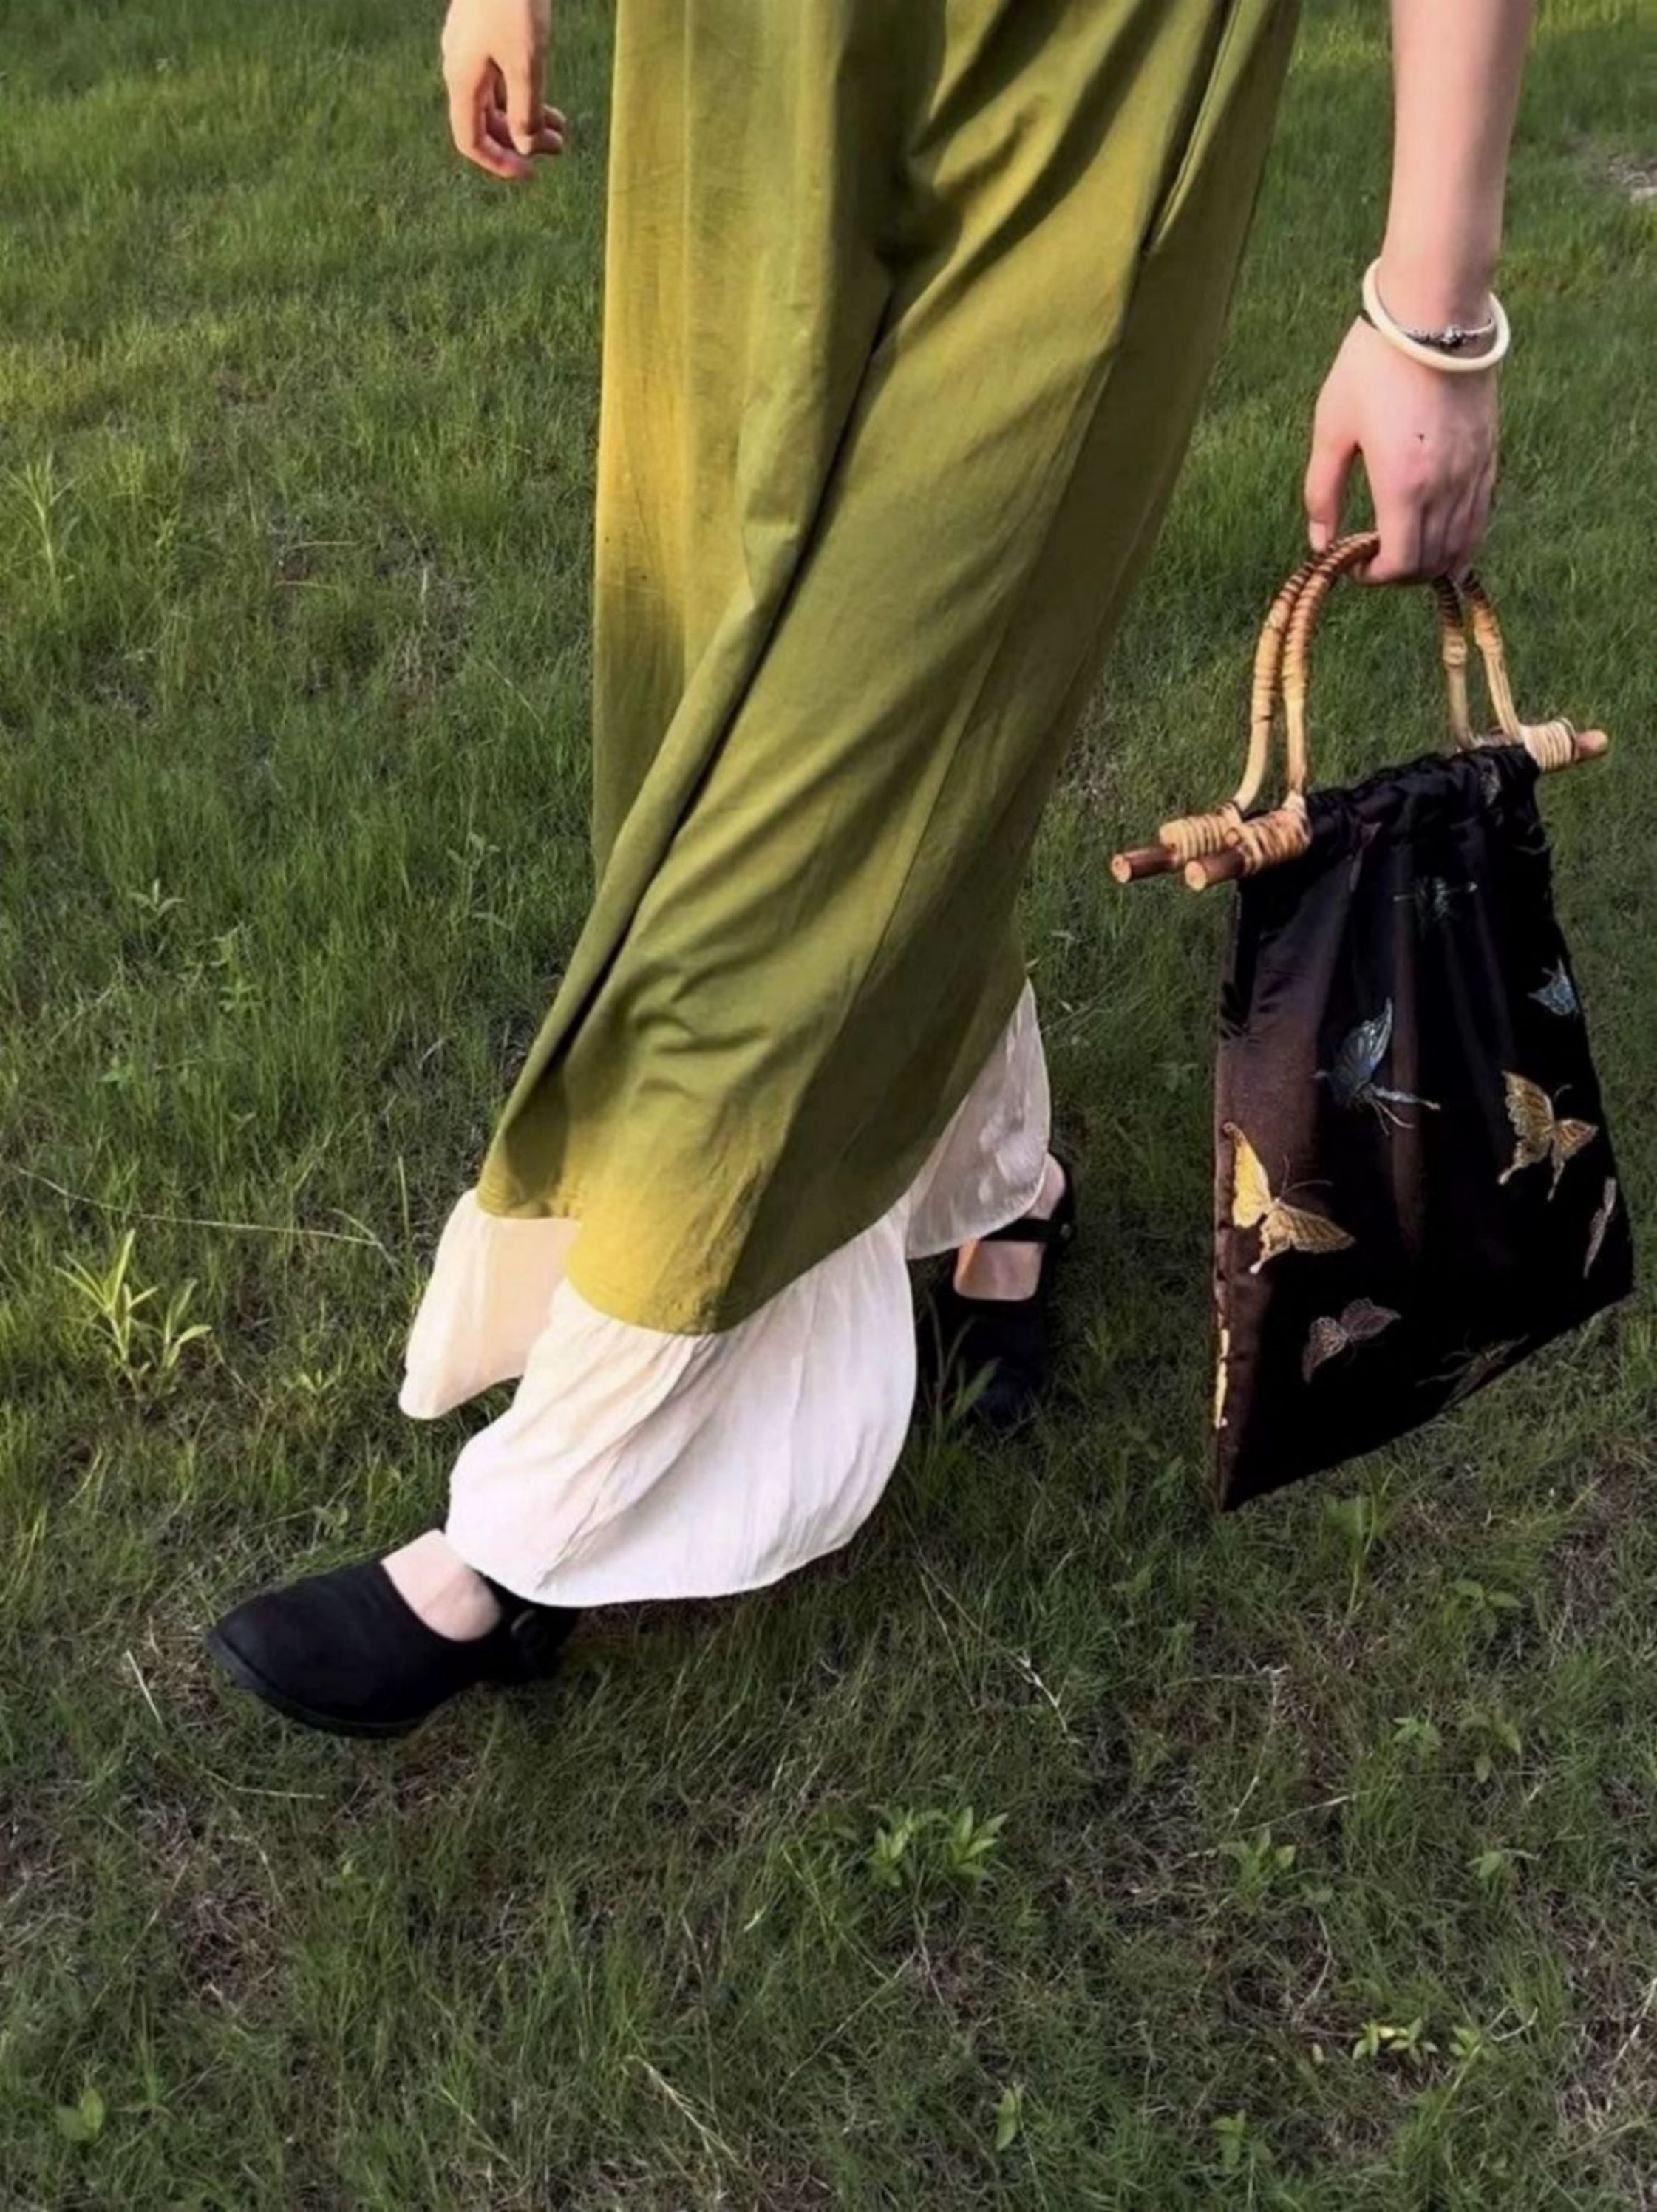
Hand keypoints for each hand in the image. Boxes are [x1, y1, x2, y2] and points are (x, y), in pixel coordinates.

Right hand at [441, 0, 563, 180]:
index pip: (470, 140)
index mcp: (461, 79)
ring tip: (562, 129)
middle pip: (488, 122)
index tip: (531, 175)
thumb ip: (525, 109)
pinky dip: (526, 92)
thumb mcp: (526, 63)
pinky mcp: (485, 32)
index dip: (499, 164)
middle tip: (560, 148)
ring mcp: (472, 48)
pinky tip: (550, 99)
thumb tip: (524, 147)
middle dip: (523, 140)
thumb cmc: (513, 3)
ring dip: (529, 118)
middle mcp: (460, 67)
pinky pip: (502, 76)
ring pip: (498, 99)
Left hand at [1303, 315, 1498, 585]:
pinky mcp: (1489, 453)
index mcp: (1403, 484)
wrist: (1434, 311)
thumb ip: (1323, 491)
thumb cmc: (1373, 366)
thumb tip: (1320, 543)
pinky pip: (1482, 515)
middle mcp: (1445, 486)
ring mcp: (1473, 470)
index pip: (1400, 563)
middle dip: (1399, 574)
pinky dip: (1463, 539)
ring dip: (1431, 562)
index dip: (1376, 578)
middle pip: (1431, 562)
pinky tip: (1445, 543)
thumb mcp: (1332, 429)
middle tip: (1374, 561)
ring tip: (1404, 554)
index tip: (1353, 565)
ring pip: (1461, 544)